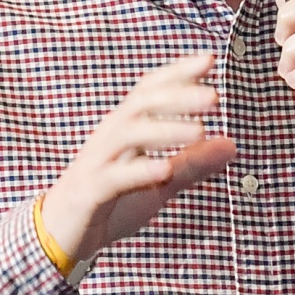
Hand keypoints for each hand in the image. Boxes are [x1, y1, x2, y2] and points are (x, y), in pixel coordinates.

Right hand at [40, 52, 235, 263]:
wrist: (61, 235)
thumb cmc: (110, 203)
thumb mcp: (160, 183)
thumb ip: (193, 163)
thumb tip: (233, 144)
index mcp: (125, 129)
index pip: (150, 90)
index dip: (177, 73)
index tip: (209, 60)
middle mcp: (109, 138)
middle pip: (141, 104)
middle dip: (178, 96)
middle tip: (214, 96)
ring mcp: (97, 163)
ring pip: (128, 135)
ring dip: (165, 130)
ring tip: (200, 131)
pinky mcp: (89, 192)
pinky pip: (113, 177)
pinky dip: (140, 171)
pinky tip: (165, 169)